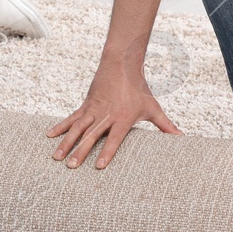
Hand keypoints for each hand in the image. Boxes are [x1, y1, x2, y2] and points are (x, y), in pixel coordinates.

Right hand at [48, 68, 181, 168]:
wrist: (121, 64)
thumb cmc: (140, 89)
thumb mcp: (153, 108)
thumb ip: (166, 126)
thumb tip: (183, 138)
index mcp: (122, 118)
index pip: (114, 139)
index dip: (107, 152)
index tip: (98, 167)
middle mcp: (105, 115)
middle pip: (91, 136)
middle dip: (80, 152)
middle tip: (71, 167)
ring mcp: (93, 110)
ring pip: (77, 128)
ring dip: (66, 143)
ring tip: (56, 158)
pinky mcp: (85, 105)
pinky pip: (71, 118)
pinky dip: (60, 127)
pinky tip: (49, 136)